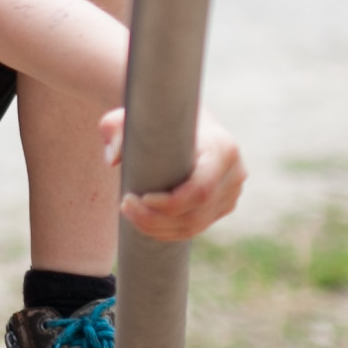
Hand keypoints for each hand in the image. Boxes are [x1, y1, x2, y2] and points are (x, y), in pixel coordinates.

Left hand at [103, 106, 246, 240]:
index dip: (171, 204)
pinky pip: (197, 227)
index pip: (201, 190)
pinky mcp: (224, 205)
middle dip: (156, 218)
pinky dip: (170, 231)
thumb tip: (112, 159)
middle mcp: (234, 173)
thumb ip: (116, 127)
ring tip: (131, 214)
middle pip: (196, 214)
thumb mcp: (133, 116)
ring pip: (196, 225)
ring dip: (159, 228)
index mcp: (222, 149)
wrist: (183, 120)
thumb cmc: (156, 118)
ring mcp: (232, 192)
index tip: (140, 198)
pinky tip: (146, 223)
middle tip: (125, 206)